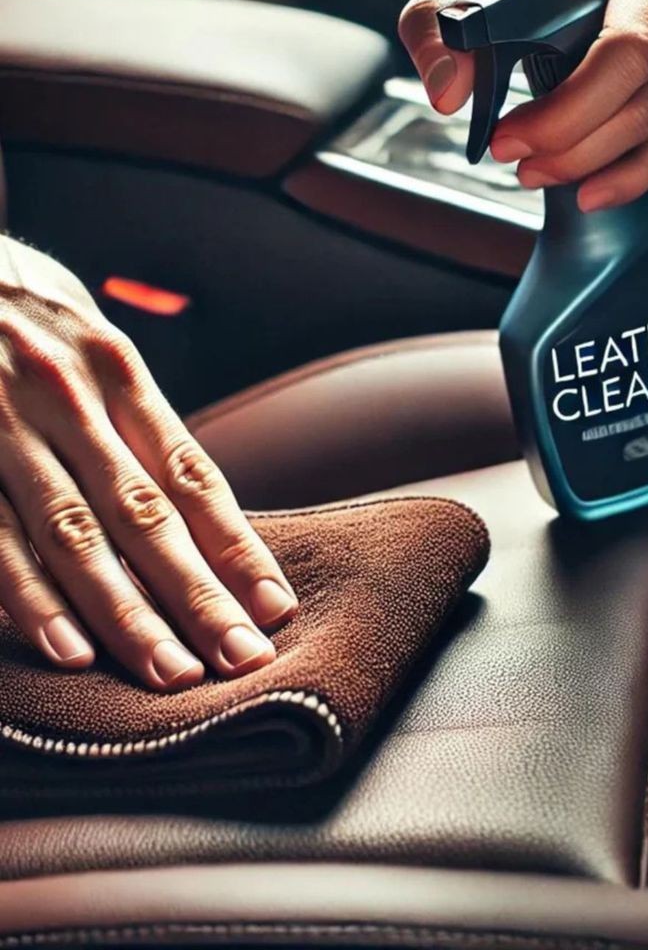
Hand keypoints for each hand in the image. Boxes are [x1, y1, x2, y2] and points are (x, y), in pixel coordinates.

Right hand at [0, 239, 296, 689]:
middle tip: (242, 658)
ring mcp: (7, 429)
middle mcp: (71, 400)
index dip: (237, 545)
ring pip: (77, 536)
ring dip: (127, 613)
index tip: (275, 606)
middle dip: (198, 594)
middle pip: (146, 515)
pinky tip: (70, 650)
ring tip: (170, 673)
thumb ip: (137, 424)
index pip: (192, 477)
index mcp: (119, 374)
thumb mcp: (93, 348)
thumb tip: (200, 514)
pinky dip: (32, 600)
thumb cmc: (30, 320)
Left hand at [399, 0, 647, 210]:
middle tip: (511, 160)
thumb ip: (434, 22)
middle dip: (573, 148)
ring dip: (595, 167)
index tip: (507, 139)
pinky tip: (585, 190)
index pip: (626, 50)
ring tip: (533, 173)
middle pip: (643, 98)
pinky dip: (627, 174)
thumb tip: (446, 94)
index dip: (568, 112)